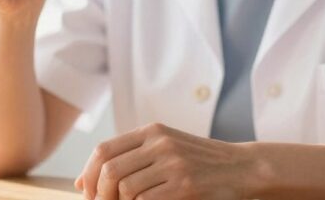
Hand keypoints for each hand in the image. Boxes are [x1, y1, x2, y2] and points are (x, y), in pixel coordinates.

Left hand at [74, 123, 260, 199]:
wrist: (243, 168)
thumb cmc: (199, 163)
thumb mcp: (165, 149)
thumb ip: (129, 159)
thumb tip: (81, 182)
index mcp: (152, 132)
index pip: (103, 150)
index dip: (89, 174)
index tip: (87, 193)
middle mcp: (161, 144)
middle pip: (110, 170)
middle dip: (99, 194)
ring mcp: (174, 164)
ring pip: (126, 189)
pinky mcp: (186, 186)